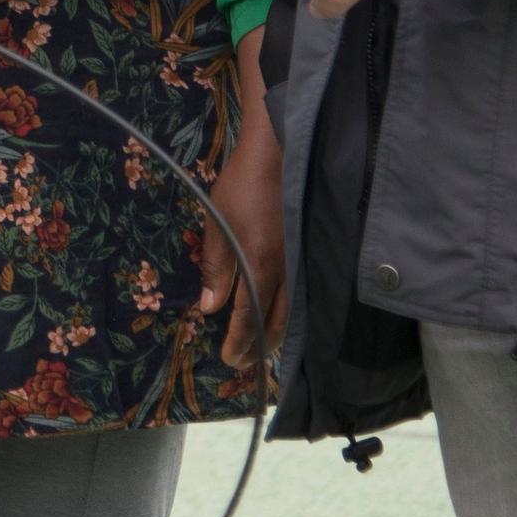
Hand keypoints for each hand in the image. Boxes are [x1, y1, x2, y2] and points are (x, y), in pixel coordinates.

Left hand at [192, 28, 289, 373]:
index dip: (238, 342)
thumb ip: (215, 268)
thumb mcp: (216, 224)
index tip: (227, 360)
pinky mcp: (307, 250)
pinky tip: (285, 316)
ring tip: (264, 348)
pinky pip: (302, 292)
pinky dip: (292, 311)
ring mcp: (301, 261)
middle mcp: (286, 270)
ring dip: (277, 333)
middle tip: (245, 364)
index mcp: (259, 265)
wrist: (278, 152)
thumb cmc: (240, 186)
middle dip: (259, 346)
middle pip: (276, 322)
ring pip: (293, 310)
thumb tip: (210, 307)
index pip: (248, 317)